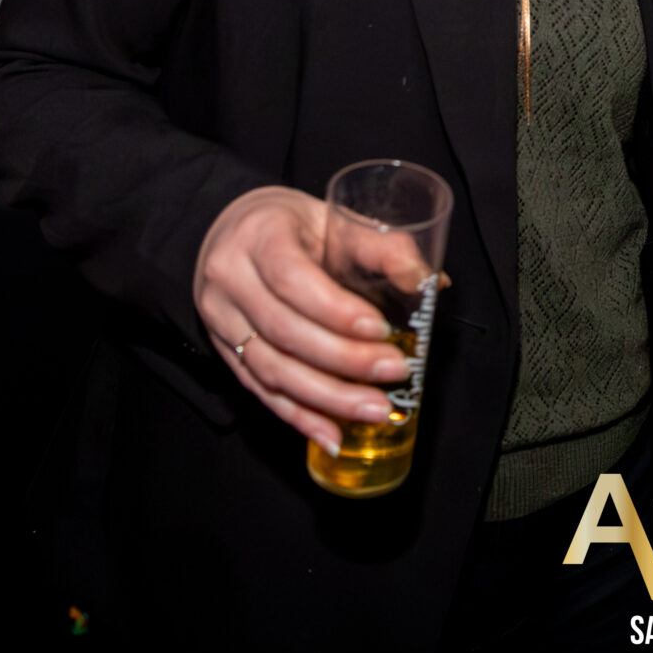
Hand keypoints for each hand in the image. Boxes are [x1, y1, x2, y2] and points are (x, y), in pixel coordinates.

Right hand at [192, 186, 414, 450]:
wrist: (225, 235)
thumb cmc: (287, 225)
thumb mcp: (329, 218)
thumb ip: (381, 247)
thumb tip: (432, 284)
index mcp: (258, 236)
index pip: (292, 279)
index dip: (336, 310)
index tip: (381, 330)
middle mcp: (230, 280)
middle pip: (284, 330)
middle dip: (344, 359)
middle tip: (393, 371)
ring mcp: (221, 320)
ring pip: (271, 369)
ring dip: (326, 397)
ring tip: (374, 409)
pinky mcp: (224, 352)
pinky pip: (260, 391)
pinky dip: (298, 417)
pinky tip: (331, 434)